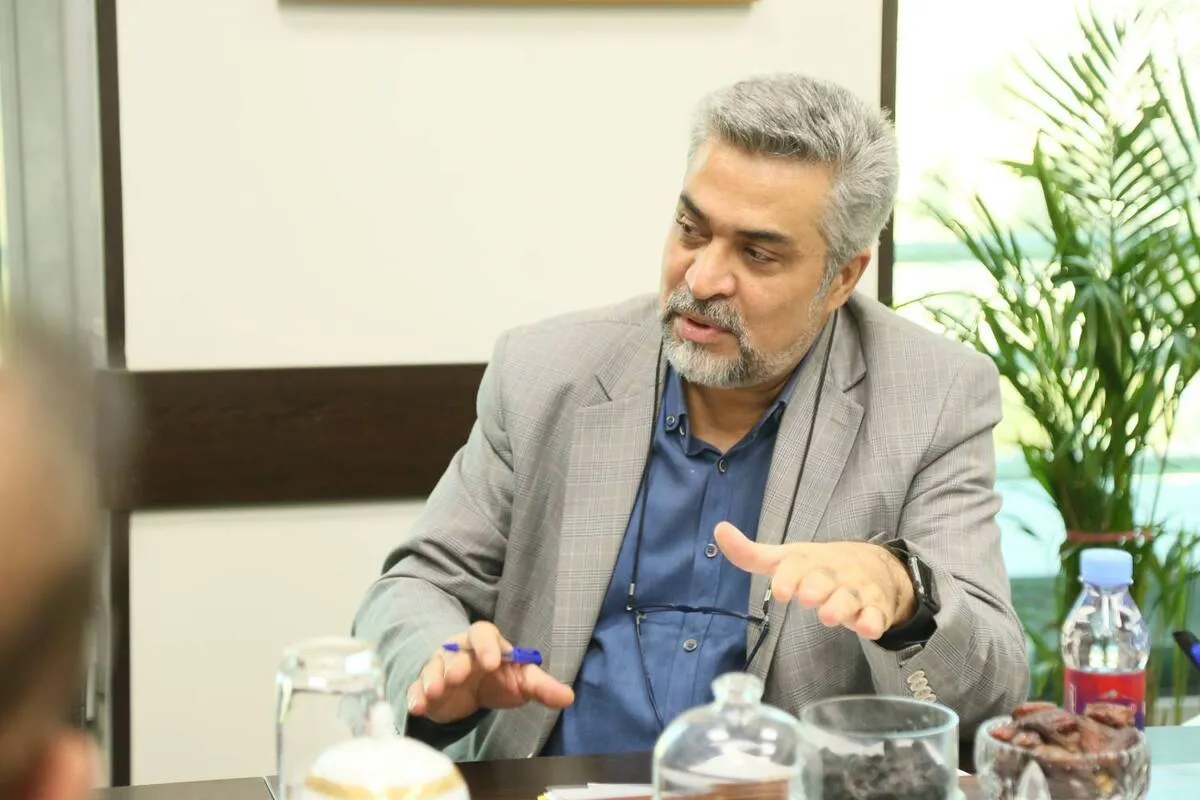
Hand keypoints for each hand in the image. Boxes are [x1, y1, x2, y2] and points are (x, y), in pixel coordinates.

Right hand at [406, 622, 573, 723]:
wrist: (470, 690)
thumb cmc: (499, 679)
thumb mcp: (522, 682)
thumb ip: (542, 687)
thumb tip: (569, 697)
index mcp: (486, 643)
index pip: (484, 633)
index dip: (488, 645)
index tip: (493, 662)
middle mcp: (460, 650)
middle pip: (455, 650)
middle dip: (456, 662)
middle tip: (458, 676)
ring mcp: (439, 668)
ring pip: (434, 667)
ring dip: (433, 678)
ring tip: (435, 691)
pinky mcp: (424, 689)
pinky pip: (416, 688)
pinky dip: (415, 696)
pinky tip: (417, 707)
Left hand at [715, 522, 915, 639]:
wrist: (874, 566)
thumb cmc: (820, 567)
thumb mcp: (788, 559)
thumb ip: (753, 554)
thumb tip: (719, 529)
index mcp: (809, 560)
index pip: (797, 564)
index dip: (789, 576)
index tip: (780, 591)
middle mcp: (833, 573)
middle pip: (826, 579)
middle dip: (817, 587)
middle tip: (807, 597)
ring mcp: (857, 590)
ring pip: (851, 597)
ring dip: (841, 606)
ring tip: (829, 616)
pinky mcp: (876, 608)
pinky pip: (877, 615)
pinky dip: (874, 621)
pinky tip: (867, 628)